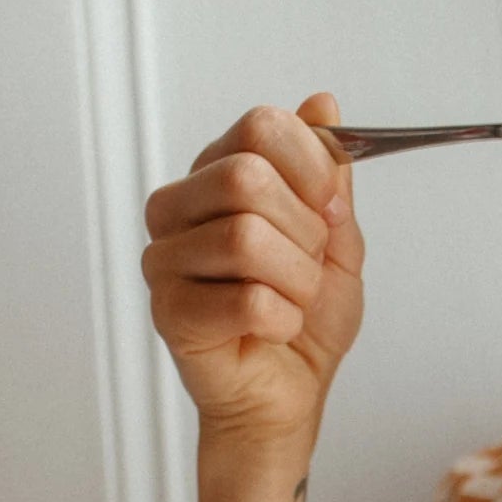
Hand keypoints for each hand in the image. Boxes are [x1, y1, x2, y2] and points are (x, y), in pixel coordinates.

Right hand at [141, 92, 363, 447]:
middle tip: (306, 269)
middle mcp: (179, 208)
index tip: (327, 210)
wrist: (288, 396)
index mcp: (216, 176)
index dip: (311, 167)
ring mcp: (166, 259)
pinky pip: (246, 299)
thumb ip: (327, 175)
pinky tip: (272, 330)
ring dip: (297, 282)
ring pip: (247, 239)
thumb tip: (322, 105)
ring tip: (291, 303)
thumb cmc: (305, 322)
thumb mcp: (336, 238)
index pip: (260, 126)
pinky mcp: (169, 311)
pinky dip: (282, 320)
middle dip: (305, 232)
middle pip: (247, 177)